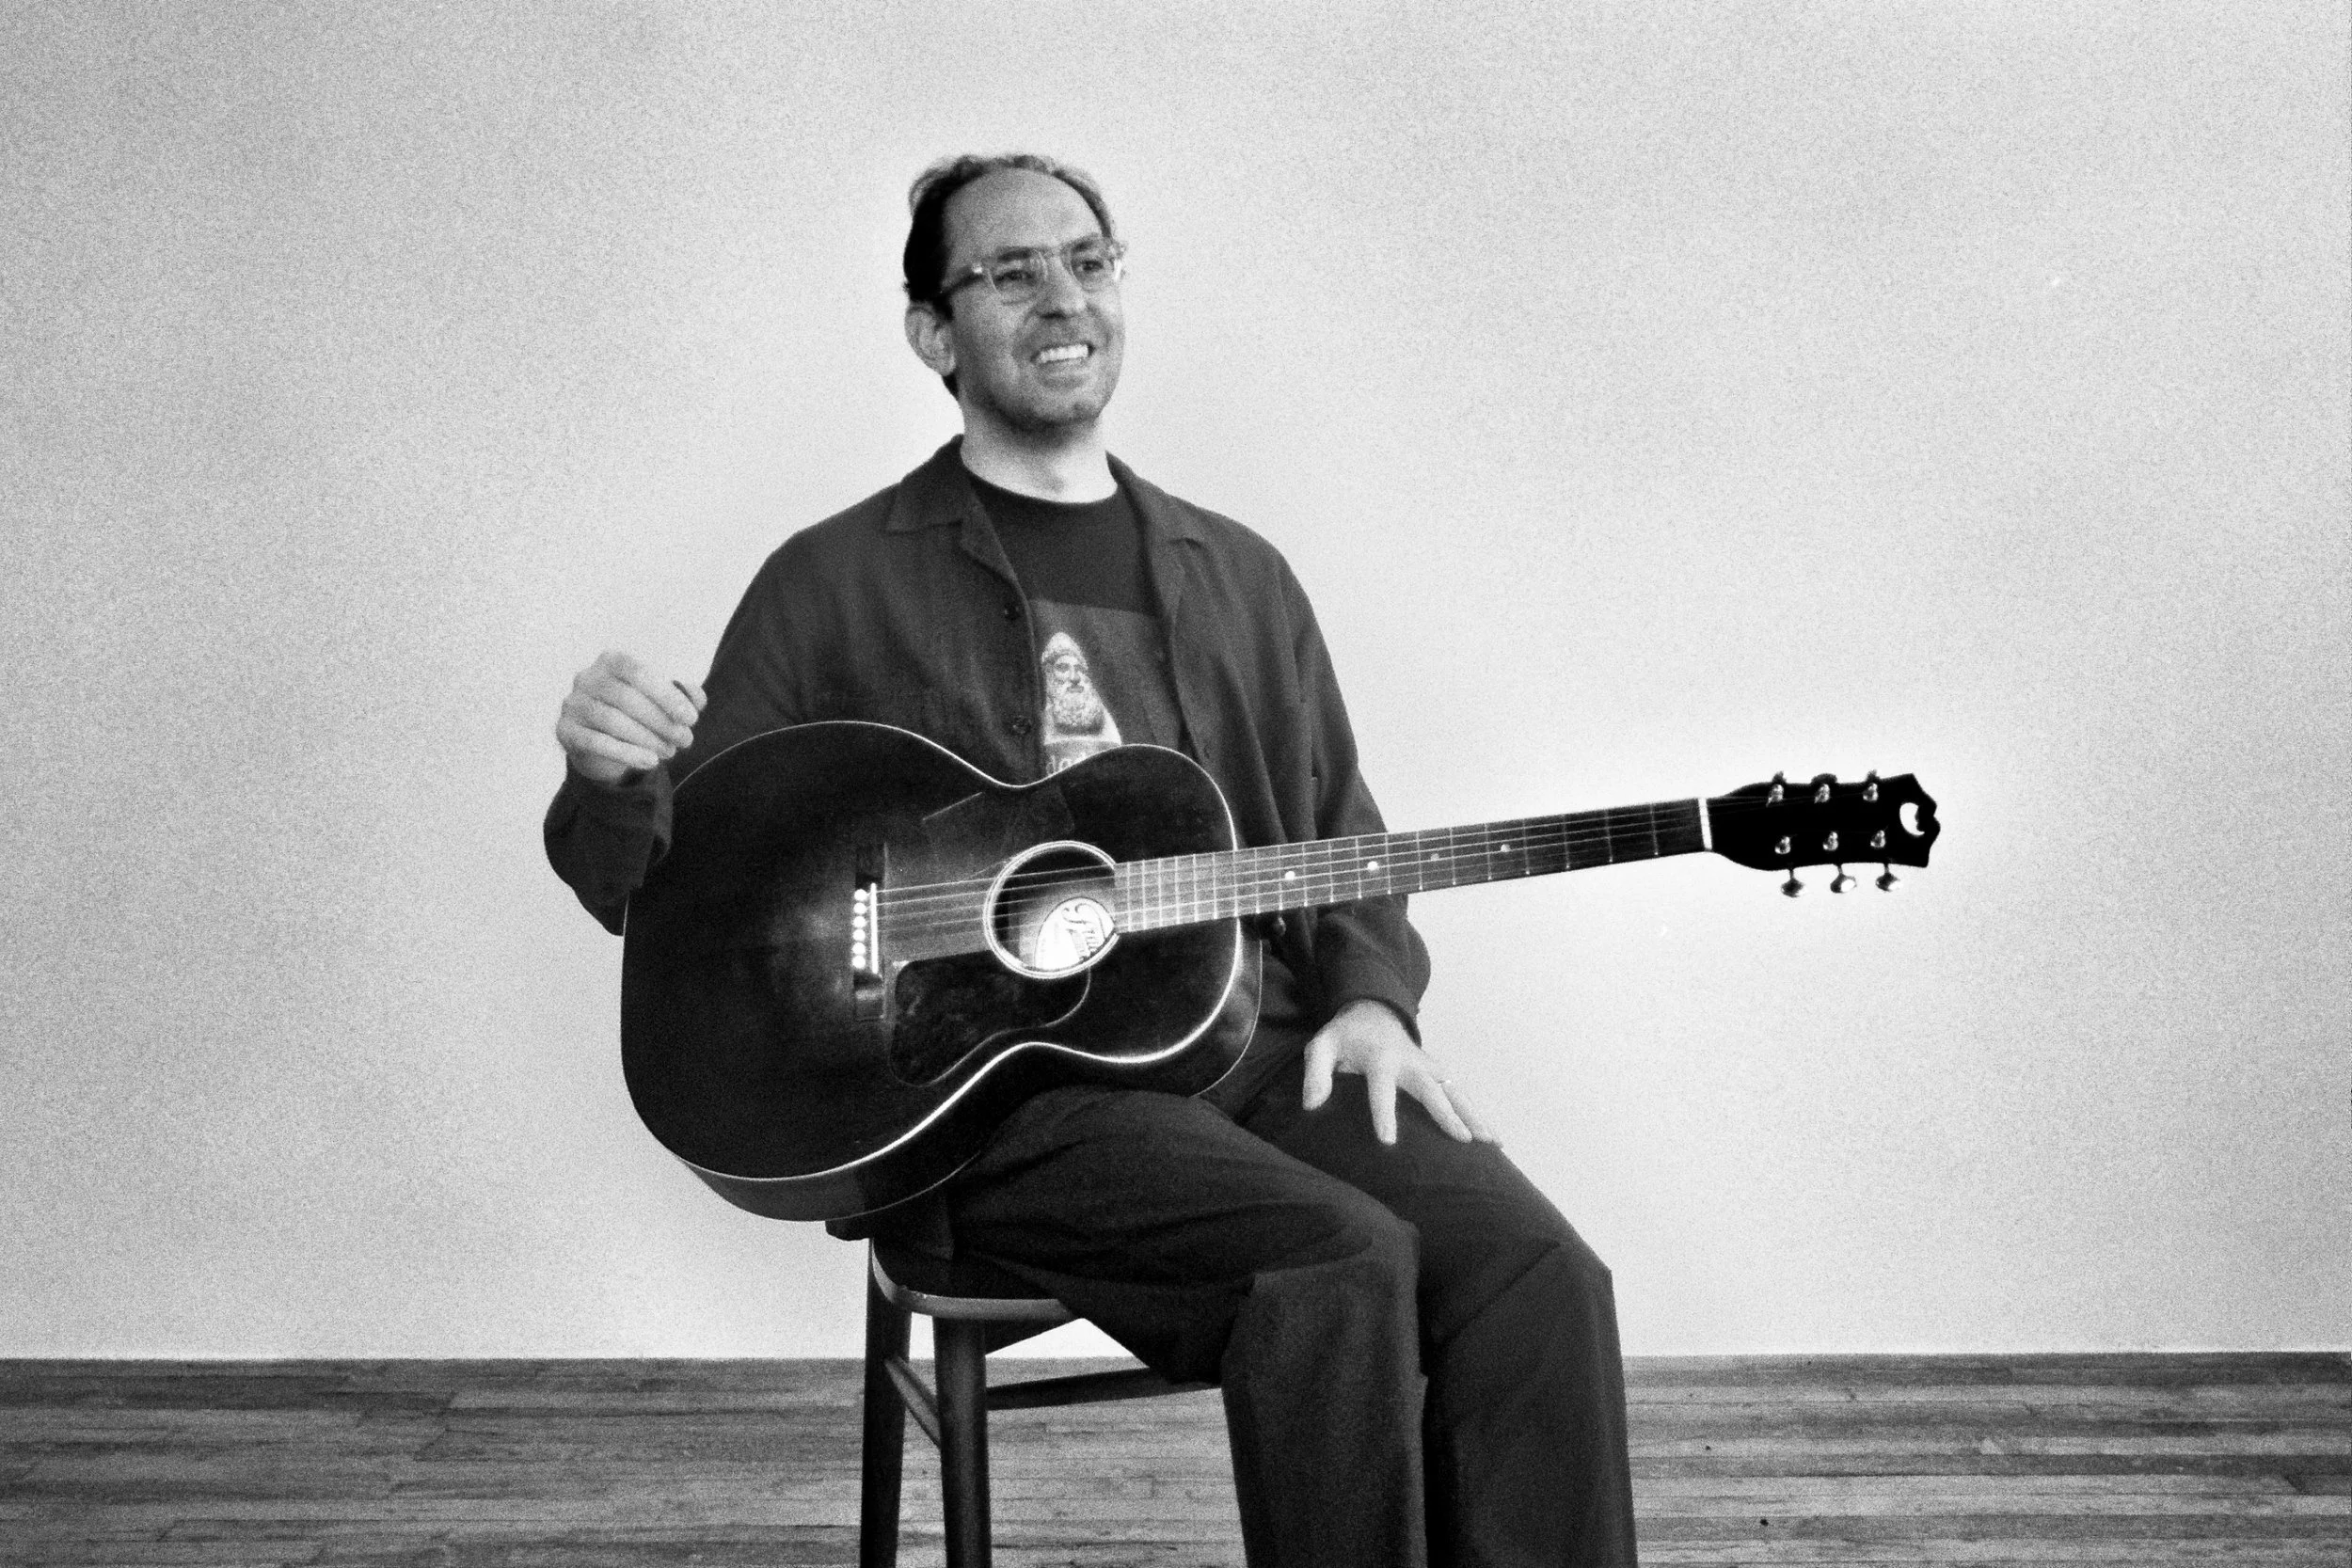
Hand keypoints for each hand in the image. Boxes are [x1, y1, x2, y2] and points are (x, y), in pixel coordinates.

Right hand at [555, 651, 705, 784]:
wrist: (599, 741)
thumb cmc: (637, 712)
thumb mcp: (661, 700)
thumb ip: (683, 694)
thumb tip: (697, 698)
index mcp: (611, 661)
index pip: (638, 672)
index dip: (666, 695)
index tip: (691, 718)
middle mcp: (587, 677)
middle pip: (627, 699)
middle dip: (662, 722)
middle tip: (686, 740)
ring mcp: (572, 704)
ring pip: (612, 722)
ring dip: (647, 739)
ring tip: (671, 751)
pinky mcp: (565, 731)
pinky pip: (597, 743)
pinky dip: (627, 753)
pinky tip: (651, 762)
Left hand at [1301, 999, 1498, 1146]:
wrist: (1373, 1010)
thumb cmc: (1345, 1036)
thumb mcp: (1321, 1047)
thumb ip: (1315, 1074)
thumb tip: (1311, 1106)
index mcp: (1379, 1058)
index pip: (1382, 1088)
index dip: (1384, 1113)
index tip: (1389, 1141)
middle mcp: (1410, 1062)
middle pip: (1431, 1089)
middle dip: (1447, 1113)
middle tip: (1463, 1139)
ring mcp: (1428, 1066)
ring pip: (1455, 1091)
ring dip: (1474, 1115)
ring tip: (1493, 1142)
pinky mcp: (1437, 1072)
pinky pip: (1460, 1093)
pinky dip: (1477, 1113)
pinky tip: (1493, 1138)